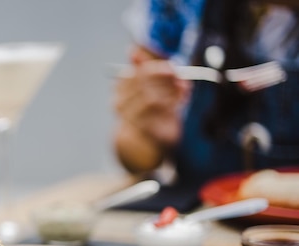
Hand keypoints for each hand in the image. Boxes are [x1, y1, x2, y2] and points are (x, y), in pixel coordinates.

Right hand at [113, 46, 191, 172]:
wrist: (146, 139)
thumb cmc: (149, 108)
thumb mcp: (147, 84)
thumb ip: (141, 66)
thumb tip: (131, 49)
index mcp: (119, 89)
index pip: (138, 72)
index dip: (157, 68)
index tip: (173, 69)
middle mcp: (119, 103)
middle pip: (145, 82)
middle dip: (166, 79)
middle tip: (181, 79)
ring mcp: (129, 117)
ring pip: (152, 97)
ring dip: (171, 92)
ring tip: (183, 92)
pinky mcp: (143, 129)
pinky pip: (160, 113)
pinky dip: (173, 105)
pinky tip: (180, 104)